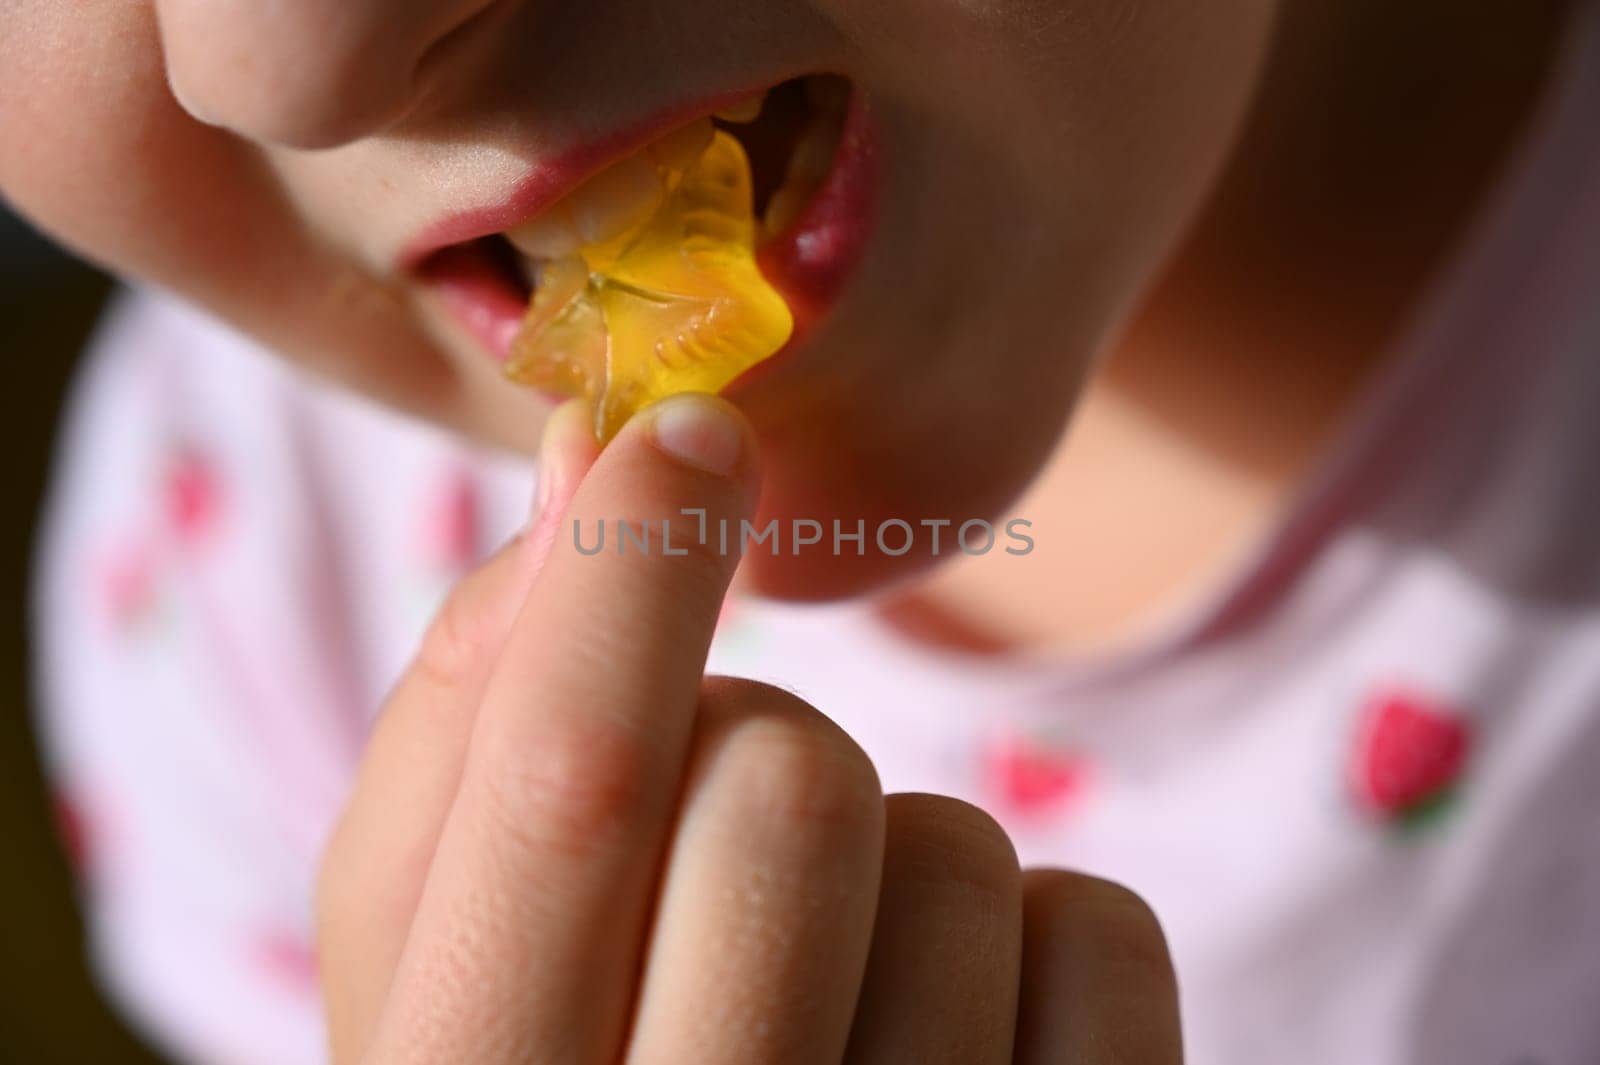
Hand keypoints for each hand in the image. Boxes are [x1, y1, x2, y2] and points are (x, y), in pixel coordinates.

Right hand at [316, 395, 1181, 1063]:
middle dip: (757, 744)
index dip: (628, 572)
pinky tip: (955, 1020)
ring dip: (891, 857)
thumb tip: (593, 454)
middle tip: (721, 835)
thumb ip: (473, 716)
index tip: (690, 431)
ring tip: (824, 971)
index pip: (570, 792)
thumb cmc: (543, 1062)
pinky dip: (1035, 932)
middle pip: (791, 793)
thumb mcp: (431, 944)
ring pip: (962, 852)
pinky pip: (1102, 934)